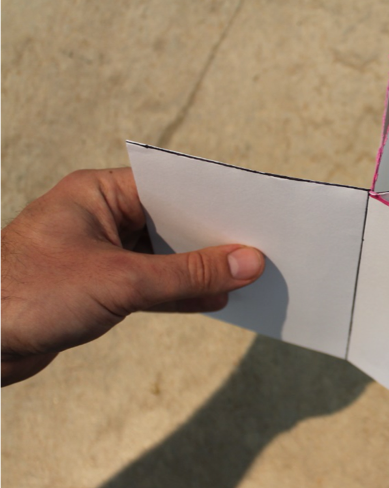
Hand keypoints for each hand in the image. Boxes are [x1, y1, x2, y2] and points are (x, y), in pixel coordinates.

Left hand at [0, 168, 264, 386]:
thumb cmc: (29, 297)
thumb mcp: (122, 282)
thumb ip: (188, 273)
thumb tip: (249, 263)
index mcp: (97, 193)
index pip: (169, 187)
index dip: (213, 200)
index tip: (254, 213)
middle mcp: (100, 217)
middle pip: (171, 221)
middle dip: (212, 238)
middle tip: (260, 248)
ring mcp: (99, 253)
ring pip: (163, 256)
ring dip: (199, 269)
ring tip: (247, 276)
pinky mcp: (98, 287)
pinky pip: (152, 284)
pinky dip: (180, 293)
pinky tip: (215, 300)